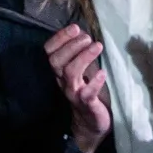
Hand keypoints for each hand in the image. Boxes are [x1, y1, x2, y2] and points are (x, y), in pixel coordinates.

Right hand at [44, 23, 110, 152]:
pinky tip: (102, 74)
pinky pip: (86, 94)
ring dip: (83, 57)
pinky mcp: (87, 105)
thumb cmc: (89, 92)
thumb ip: (80, 55)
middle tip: (88, 37)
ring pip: (70, 74)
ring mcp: (74, 94)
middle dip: (70, 46)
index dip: (59, 38)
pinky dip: (94, 83)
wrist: (92, 124)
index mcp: (61, 72)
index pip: (50, 52)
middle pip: (56, 61)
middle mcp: (64, 82)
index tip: (75, 27)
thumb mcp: (83, 71)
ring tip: (98, 46)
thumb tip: (85, 32)